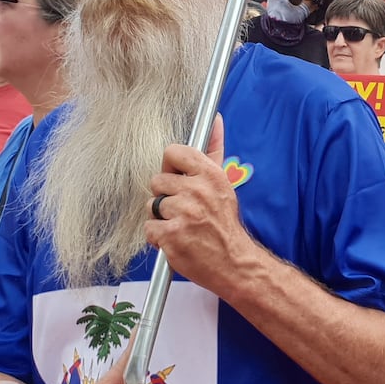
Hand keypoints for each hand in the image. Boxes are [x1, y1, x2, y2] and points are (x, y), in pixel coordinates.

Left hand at [144, 114, 253, 289]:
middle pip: (157, 181)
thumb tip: (215, 119)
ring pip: (151, 205)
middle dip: (166, 198)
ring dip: (161, 219)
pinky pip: (149, 228)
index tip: (179, 182)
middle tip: (185, 212)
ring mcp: (183, 213)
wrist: (235, 264)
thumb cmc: (225, 224)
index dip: (171, 169)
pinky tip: (176, 240)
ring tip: (181, 227)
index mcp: (210, 174)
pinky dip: (158, 238)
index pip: (173, 153)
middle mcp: (197, 190)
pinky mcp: (171, 234)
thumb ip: (214, 150)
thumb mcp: (224, 183)